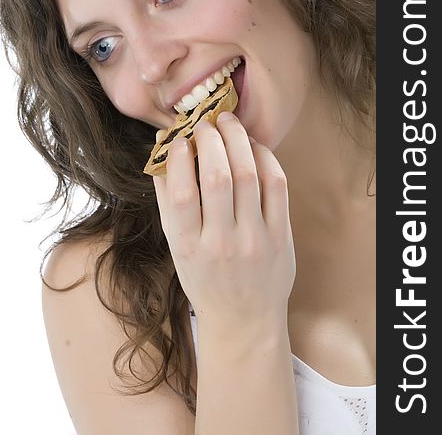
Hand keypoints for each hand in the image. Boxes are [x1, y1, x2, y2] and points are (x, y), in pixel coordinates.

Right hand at [153, 112, 295, 331]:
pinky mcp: (281, 236)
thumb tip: (161, 147)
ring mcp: (255, 240)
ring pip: (248, 175)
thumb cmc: (204, 278)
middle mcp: (222, 243)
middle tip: (206, 123)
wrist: (244, 318)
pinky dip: (265, 157)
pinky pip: (276, 185)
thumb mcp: (177, 245)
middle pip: (217, 176)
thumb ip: (167, 198)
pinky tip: (254, 146)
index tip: (179, 138)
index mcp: (189, 246)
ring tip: (228, 123)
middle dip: (210, 138)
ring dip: (237, 139)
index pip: (181, 192)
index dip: (178, 156)